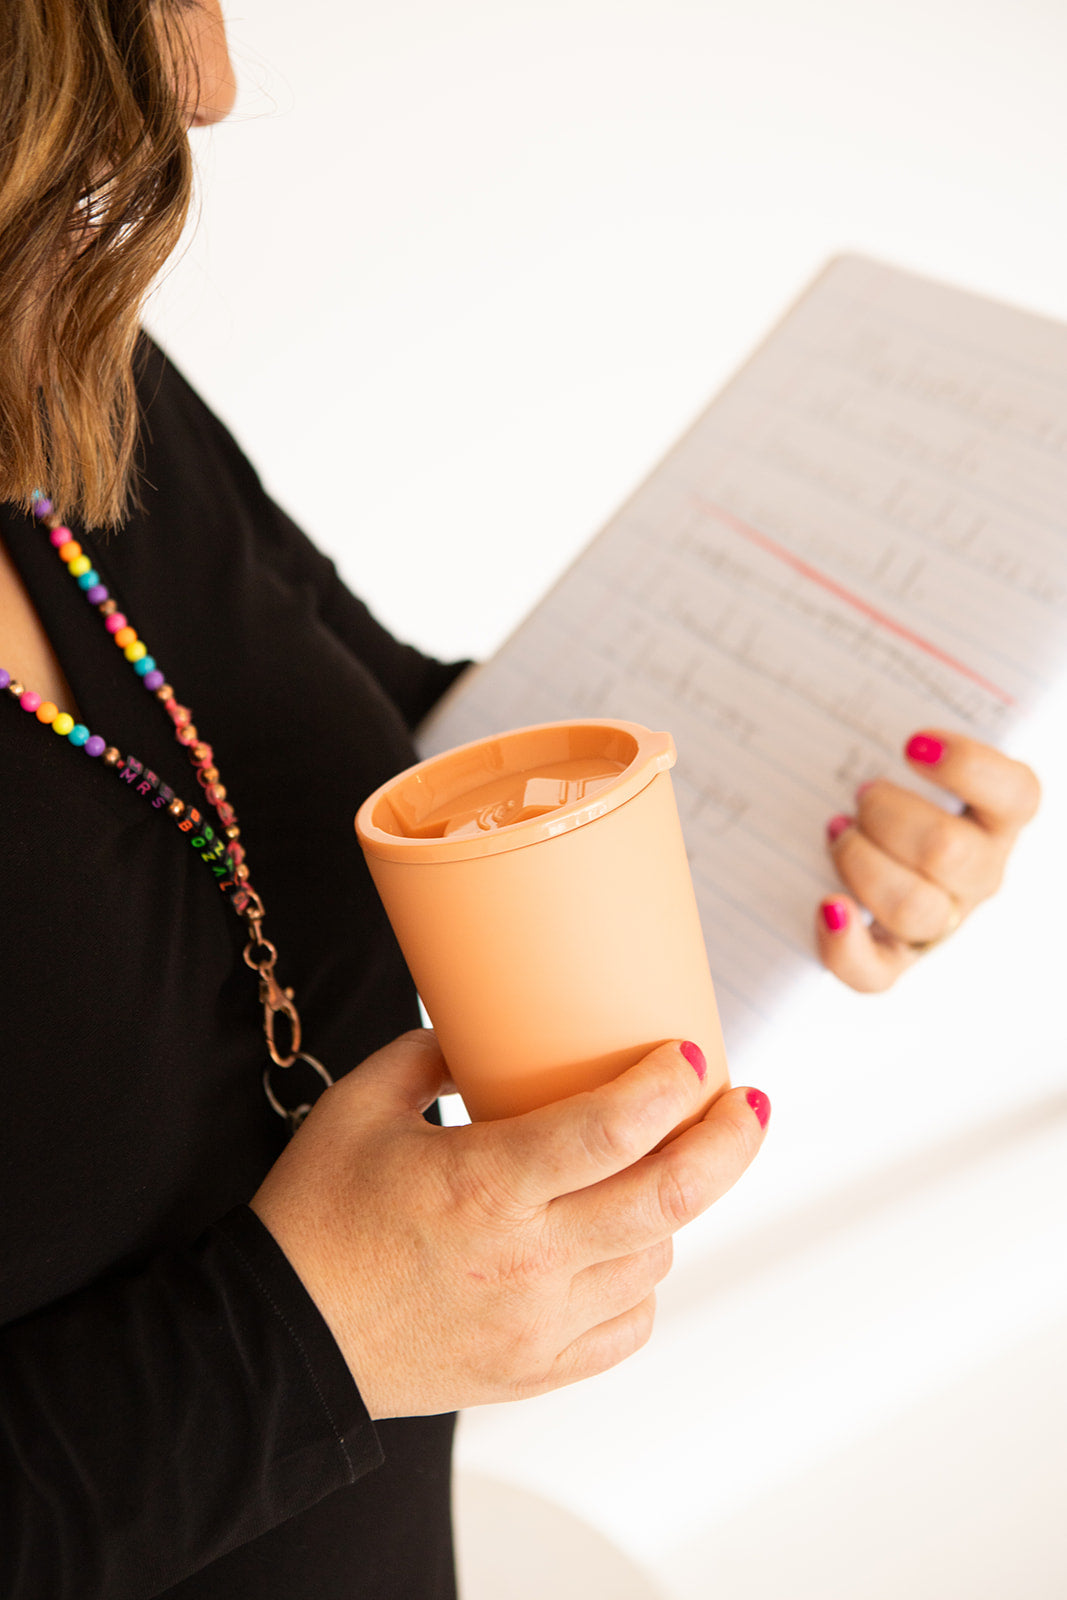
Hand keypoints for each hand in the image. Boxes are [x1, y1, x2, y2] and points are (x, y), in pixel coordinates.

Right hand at [250, 1029, 767, 1418]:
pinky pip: (629, 1325)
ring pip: (655, 1258)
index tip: (695, 1055)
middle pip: (669, 1199)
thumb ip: (430, 1054)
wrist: (278, 1343)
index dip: (669, 1087)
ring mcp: (537, 1327)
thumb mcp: (359, 1106)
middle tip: (751, 1104)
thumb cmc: (313, 1216)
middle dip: (729, 1143)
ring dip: (673, 1206)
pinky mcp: (536, 1372)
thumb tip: (489, 1033)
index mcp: (482, 1188)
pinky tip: (626, 1243)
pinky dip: (642, 1278)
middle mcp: (525, 1262)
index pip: (609, 1130)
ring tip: (663, 1165)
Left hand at [818, 729, 1040, 991]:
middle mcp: (978, 873)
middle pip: (947, 851)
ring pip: (913, 907)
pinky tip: (826, 906)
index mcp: (997, 817)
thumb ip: (906, 734)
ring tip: (837, 832)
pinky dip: (845, 943)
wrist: (845, 832)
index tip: (912, 743)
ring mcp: (940, 920)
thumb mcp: (901, 750)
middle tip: (860, 793)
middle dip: (887, 815)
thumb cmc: (882, 780)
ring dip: (860, 863)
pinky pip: (876, 973)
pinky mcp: (893, 960)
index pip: (1016, 794)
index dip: (969, 767)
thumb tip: (882, 694)